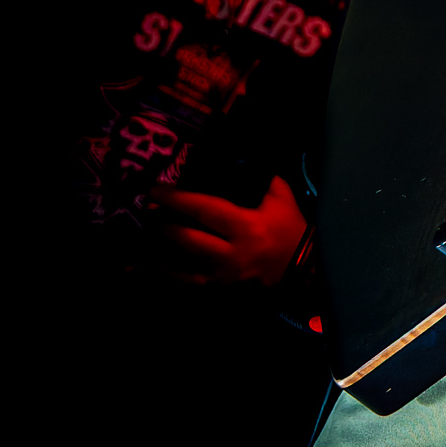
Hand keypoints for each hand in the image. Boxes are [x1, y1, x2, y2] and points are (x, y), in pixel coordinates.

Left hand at [147, 174, 306, 286]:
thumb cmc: (290, 229)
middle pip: (186, 239)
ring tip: (142, 234)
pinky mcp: (218, 287)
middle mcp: (230, 252)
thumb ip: (262, 178)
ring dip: (158, 249)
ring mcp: (221, 274)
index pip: (204, 210)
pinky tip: (148, 263)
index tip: (155, 190)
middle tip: (145, 211)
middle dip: (162, 224)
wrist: (302, 268)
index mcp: (245, 226)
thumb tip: (241, 158)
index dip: (177, 199)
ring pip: (180, 264)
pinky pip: (185, 282)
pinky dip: (165, 273)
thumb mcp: (281, 198)